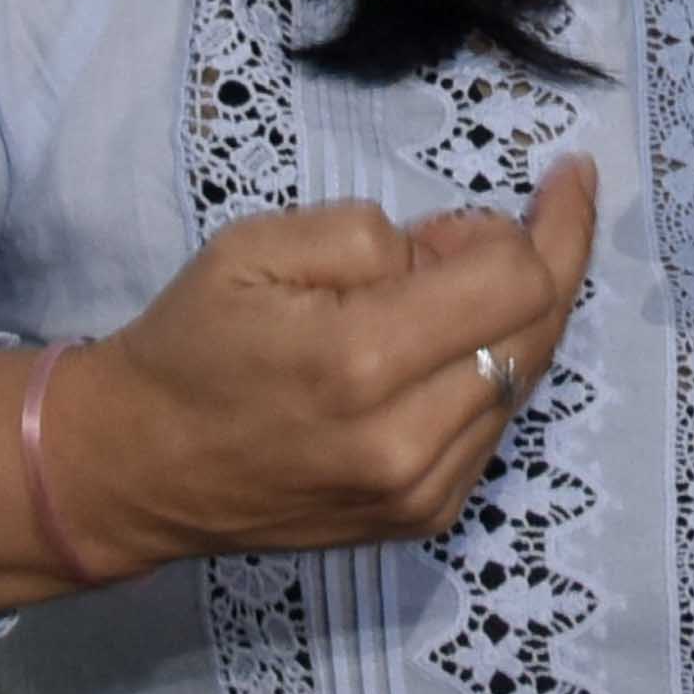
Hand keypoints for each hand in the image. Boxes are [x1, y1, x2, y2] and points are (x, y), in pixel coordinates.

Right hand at [48, 158, 597, 571]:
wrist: (141, 470)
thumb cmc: (192, 344)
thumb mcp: (257, 245)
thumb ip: (370, 235)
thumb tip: (455, 253)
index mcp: (360, 361)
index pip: (518, 282)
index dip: (547, 222)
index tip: (552, 177)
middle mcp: (407, 440)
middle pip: (541, 330)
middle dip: (542, 258)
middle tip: (507, 218)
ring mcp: (422, 491)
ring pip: (528, 377)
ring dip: (511, 317)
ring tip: (441, 284)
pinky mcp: (426, 516)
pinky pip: (497, 423)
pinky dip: (490, 368)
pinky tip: (440, 342)